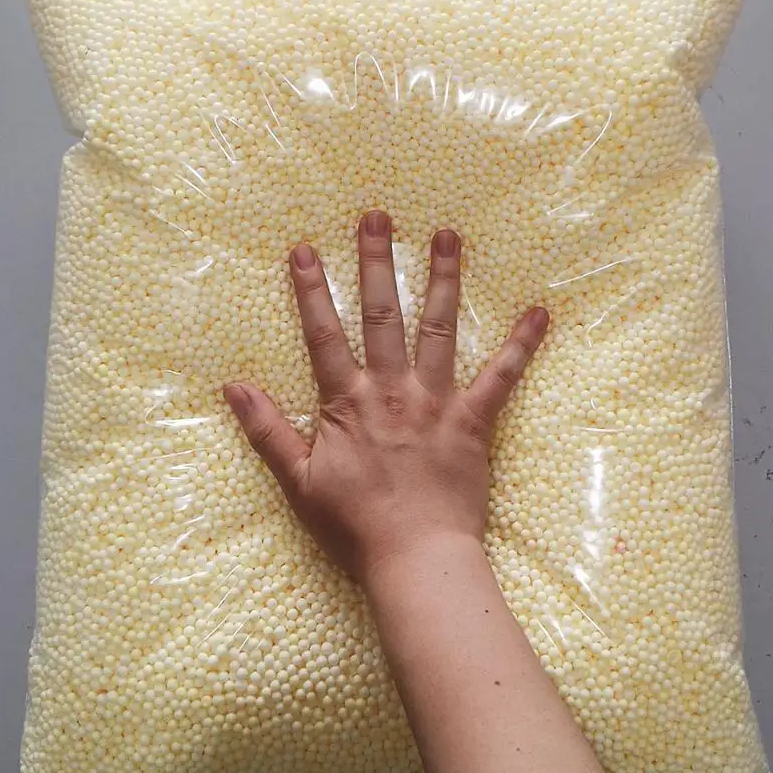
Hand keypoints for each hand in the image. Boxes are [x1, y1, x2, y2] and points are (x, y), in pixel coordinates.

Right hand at [225, 210, 548, 586]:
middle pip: (382, 315)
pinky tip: (539, 312)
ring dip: (443, 279)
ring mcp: (436, 401)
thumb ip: (268, 429)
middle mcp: (392, 390)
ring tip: (449, 235)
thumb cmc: (354, 525)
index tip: (305, 248)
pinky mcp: (472, 421)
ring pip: (438, 329)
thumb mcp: (298, 481)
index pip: (324, 335)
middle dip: (378, 262)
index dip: (312, 291)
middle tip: (378, 215)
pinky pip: (501, 377)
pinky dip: (520, 344)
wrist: (414, 556)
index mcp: (348, 402)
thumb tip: (233, 386)